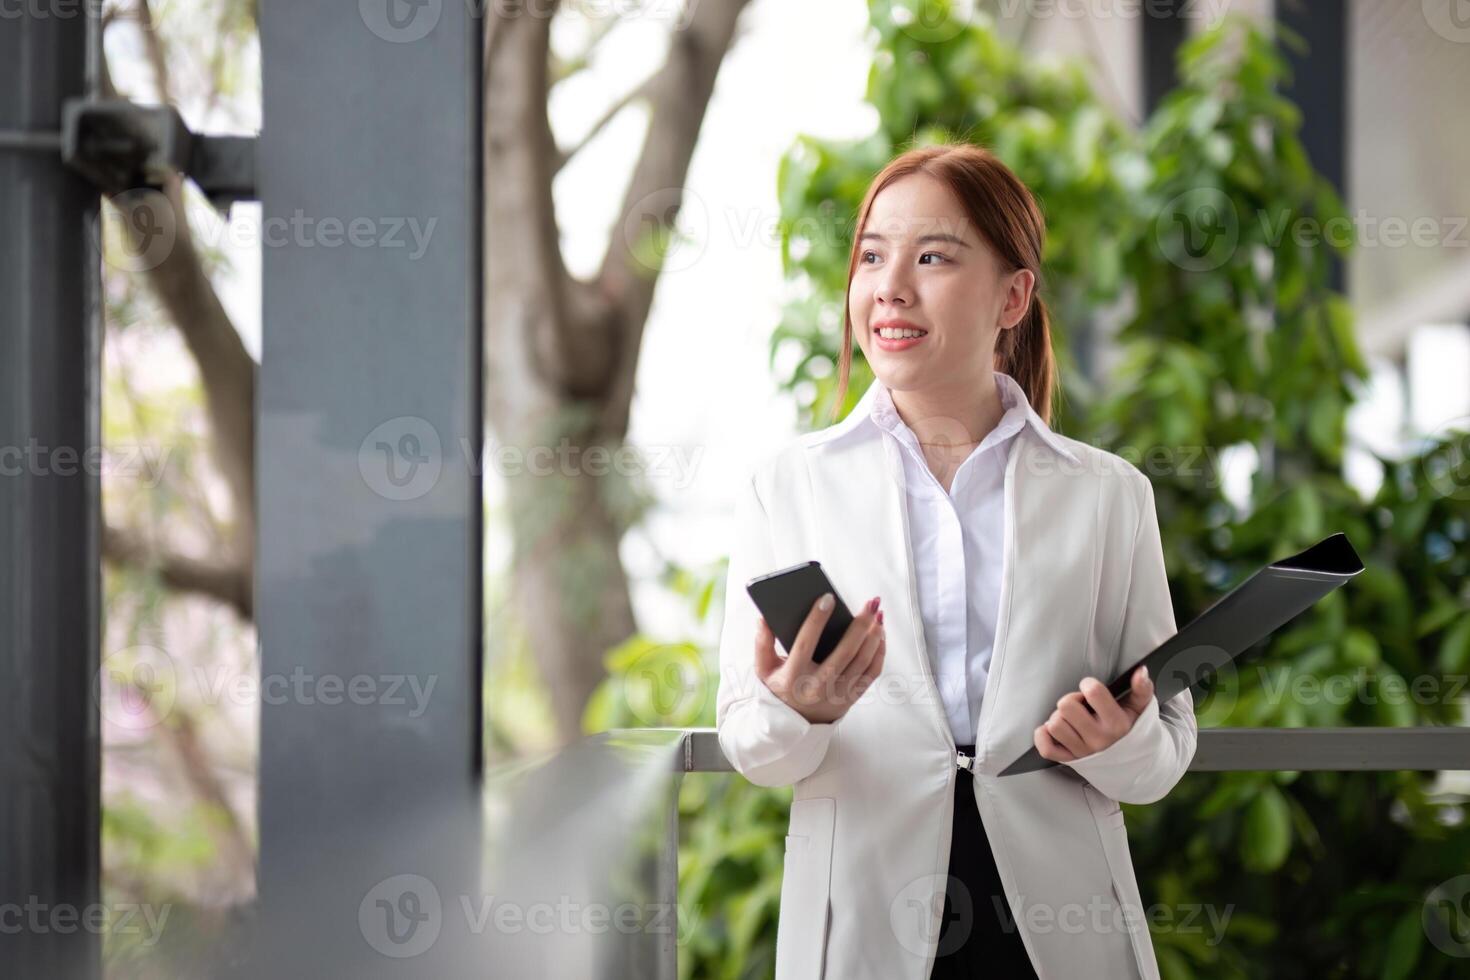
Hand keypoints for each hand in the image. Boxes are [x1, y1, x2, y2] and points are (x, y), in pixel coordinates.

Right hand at [754, 594, 885, 723]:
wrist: (794, 724)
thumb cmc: (780, 688)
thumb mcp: (764, 668)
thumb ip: (762, 642)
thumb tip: (764, 617)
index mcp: (793, 676)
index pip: (805, 643)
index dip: (816, 620)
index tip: (828, 598)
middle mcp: (817, 687)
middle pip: (845, 652)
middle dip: (860, 625)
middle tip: (870, 604)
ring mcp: (837, 694)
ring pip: (862, 662)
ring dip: (874, 636)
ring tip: (877, 615)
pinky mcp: (851, 698)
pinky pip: (872, 673)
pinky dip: (879, 653)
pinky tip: (880, 635)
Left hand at [1034, 665, 1153, 763]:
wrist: (1133, 763)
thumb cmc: (1131, 729)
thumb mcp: (1140, 708)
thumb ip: (1141, 688)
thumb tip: (1140, 671)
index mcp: (1117, 724)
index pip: (1093, 692)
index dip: (1088, 684)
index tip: (1092, 690)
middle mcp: (1099, 739)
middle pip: (1066, 706)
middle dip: (1071, 700)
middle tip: (1080, 706)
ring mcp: (1083, 751)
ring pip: (1054, 725)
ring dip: (1058, 718)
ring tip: (1071, 719)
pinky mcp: (1070, 760)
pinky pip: (1046, 748)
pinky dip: (1044, 736)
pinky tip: (1053, 730)